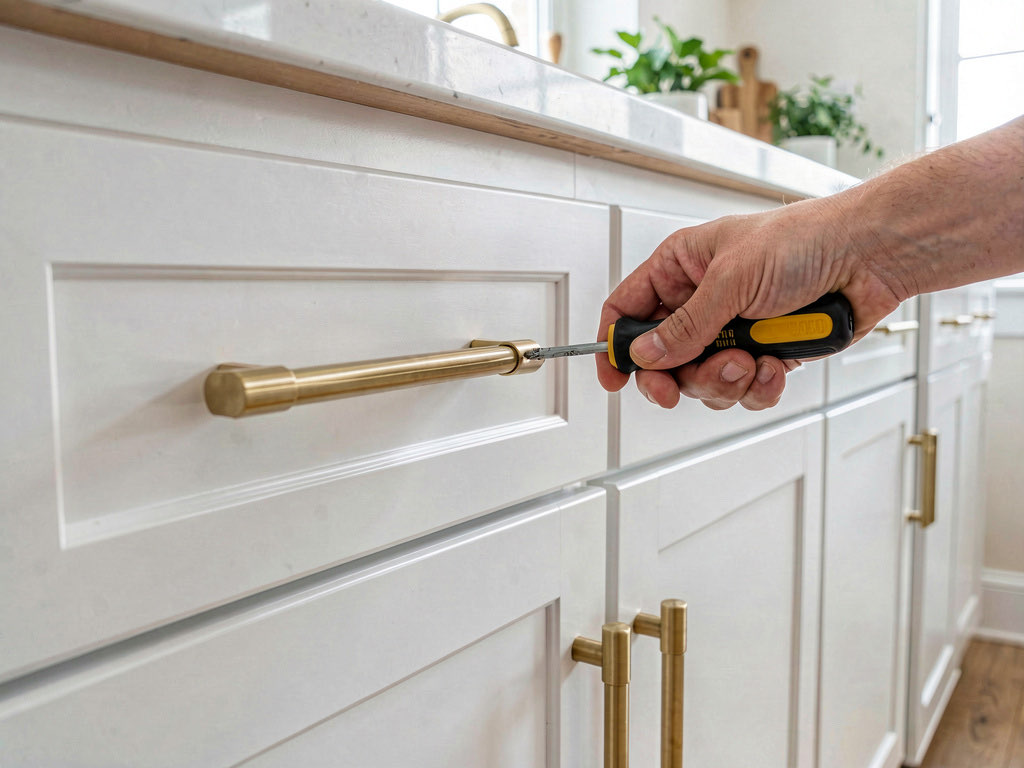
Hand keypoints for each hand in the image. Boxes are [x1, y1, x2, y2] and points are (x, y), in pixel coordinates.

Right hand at [596, 198, 902, 409]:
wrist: (871, 257)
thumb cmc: (806, 241)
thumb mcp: (731, 280)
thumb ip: (685, 325)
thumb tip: (645, 354)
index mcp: (682, 266)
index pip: (628, 309)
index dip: (615, 345)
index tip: (615, 378)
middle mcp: (702, 300)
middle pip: (662, 358)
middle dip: (678, 377)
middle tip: (678, 389)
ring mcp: (733, 329)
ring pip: (702, 380)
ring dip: (724, 380)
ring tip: (750, 361)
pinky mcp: (765, 353)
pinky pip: (744, 388)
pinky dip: (759, 385)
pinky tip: (776, 364)